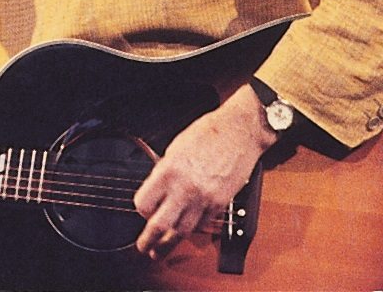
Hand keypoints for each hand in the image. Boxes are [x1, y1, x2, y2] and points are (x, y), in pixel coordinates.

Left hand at [131, 84, 277, 259]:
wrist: (241, 131)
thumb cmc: (210, 133)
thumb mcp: (176, 147)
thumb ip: (165, 171)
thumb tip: (157, 190)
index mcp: (169, 170)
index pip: (144, 204)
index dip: (141, 209)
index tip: (143, 211)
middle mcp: (185, 188)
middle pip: (159, 225)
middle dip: (148, 241)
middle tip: (144, 247)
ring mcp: (204, 199)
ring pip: (182, 232)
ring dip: (169, 244)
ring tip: (161, 250)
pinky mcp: (220, 204)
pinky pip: (201, 225)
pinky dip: (192, 229)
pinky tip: (186, 230)